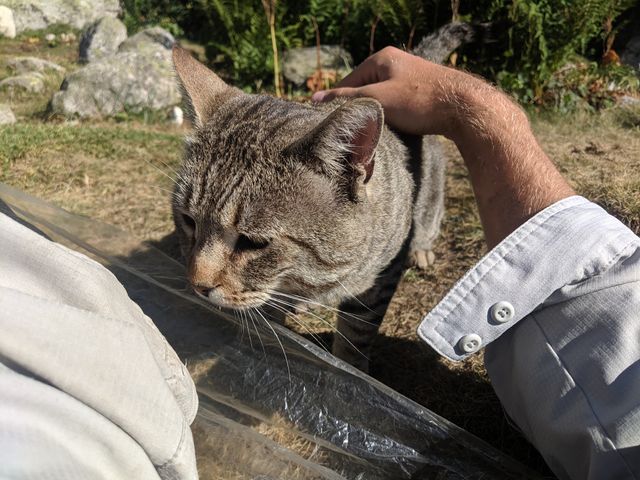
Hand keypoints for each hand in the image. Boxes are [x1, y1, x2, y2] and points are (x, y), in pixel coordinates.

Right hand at [314, 46, 573, 247]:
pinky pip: (395, 105)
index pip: (347, 83)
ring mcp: (408, 77)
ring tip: (372, 134)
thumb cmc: (420, 102)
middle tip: (352, 134)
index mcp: (381, 59)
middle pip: (364, 91)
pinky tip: (392, 131)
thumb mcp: (378, 100)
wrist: (465, 107)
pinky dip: (390, 117)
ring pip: (380, 100)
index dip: (338, 106)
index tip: (332, 127)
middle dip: (358, 112)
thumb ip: (346, 100)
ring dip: (374, 116)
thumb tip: (314, 101)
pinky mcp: (420, 92)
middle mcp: (394, 63)